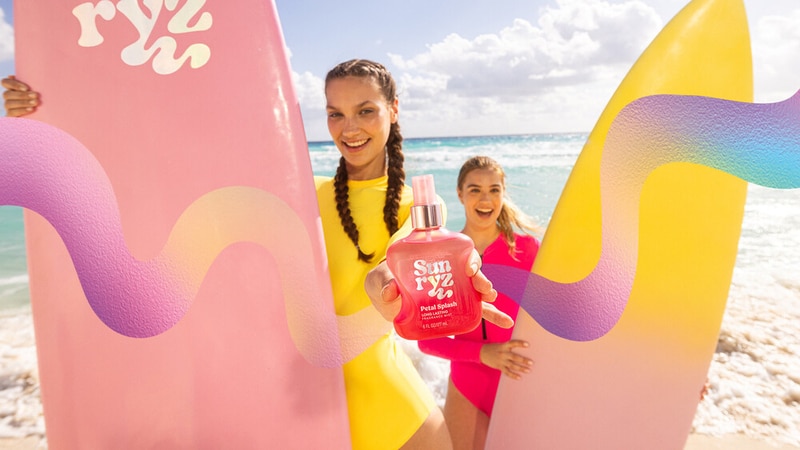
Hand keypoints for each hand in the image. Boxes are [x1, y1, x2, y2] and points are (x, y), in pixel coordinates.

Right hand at [2, 76, 39, 116]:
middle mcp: (8, 97)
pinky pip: (11, 113)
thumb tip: (22, 77)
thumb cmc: (41, 100)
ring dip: (23, 102)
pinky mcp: (10, 117)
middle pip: (7, 94)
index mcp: (12, 88)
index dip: (14, 84)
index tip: (27, 88)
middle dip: (22, 95)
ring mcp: (8, 107)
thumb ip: (32, 83)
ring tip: (35, 102)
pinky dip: (21, 110)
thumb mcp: (37, 91)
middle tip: (36, 95)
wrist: (45, 116)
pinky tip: (31, 109)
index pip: (5, 82)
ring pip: (9, 103)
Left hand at [364, 249, 512, 327]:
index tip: (468, 267)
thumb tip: (389, 291)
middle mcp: (450, 272)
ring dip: (488, 294)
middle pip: (472, 271)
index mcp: (437, 257)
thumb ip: (385, 281)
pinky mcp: (457, 308)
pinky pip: (478, 310)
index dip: (468, 257)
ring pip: (478, 290)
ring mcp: (456, 290)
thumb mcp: (383, 277)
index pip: (458, 252)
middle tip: (484, 288)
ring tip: (493, 300)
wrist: (387, 297)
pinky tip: (507, 322)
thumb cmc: (387, 279)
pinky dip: (493, 315)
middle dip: (481, 278)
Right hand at [479, 340, 532, 379]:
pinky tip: (519, 377)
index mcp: (504, 346)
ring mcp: (501, 361)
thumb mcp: (500, 345)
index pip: (513, 343)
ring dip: (521, 368)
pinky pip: (507, 372)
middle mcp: (503, 353)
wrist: (481, 352)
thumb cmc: (493, 348)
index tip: (528, 345)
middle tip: (531, 363)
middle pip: (514, 357)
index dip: (520, 343)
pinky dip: (513, 375)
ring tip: (528, 370)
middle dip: (523, 360)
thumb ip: (508, 347)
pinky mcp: (499, 367)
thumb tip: (520, 351)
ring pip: (512, 365)